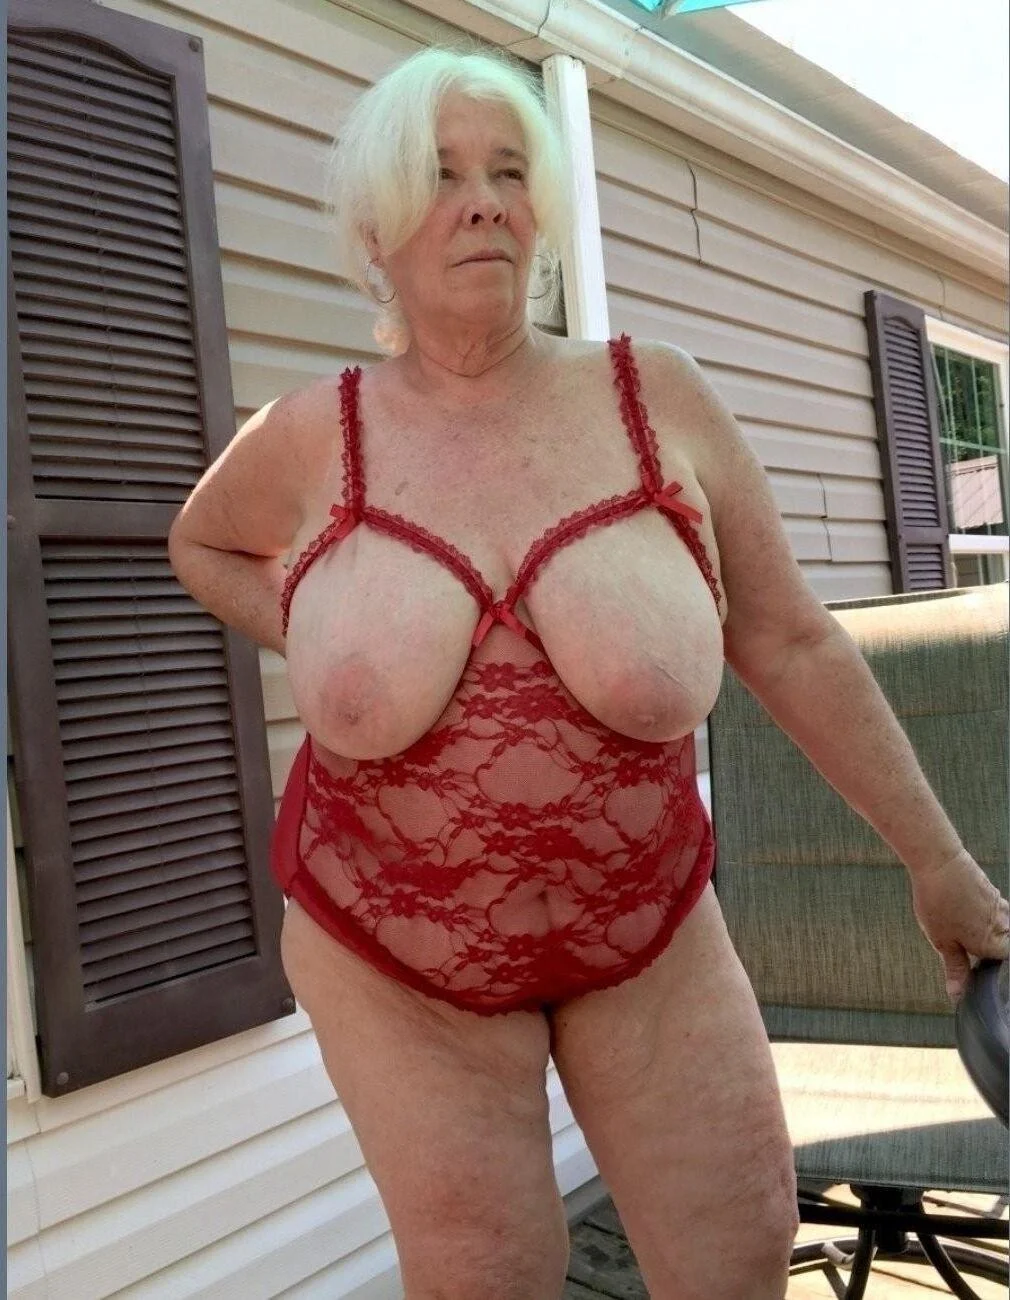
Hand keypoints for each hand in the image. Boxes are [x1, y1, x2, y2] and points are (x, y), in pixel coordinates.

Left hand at [908, 847, 1009, 1000]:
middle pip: (1005, 948)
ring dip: (985, 932)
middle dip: (990, 951)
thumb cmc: (939, 902)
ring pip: (1001, 929)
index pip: (1004, 967)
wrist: (938, 863)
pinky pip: (994, 913)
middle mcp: (1005, 927)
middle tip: (967, 948)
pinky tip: (963, 912)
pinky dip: (982, 916)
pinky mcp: (994, 894)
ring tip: (961, 927)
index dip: (992, 971)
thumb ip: (955, 969)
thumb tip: (958, 994)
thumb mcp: (942, 943)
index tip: (979, 968)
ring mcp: (1002, 908)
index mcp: (995, 945)